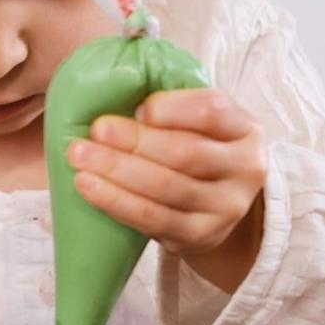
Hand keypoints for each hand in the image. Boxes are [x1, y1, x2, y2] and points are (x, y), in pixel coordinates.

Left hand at [67, 89, 267, 286]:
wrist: (214, 207)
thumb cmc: (196, 150)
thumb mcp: (198, 123)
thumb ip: (171, 105)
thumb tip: (115, 88)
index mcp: (245, 129)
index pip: (212, 111)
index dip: (172, 108)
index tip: (137, 108)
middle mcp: (245, 169)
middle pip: (185, 152)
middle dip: (135, 141)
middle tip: (96, 130)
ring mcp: (225, 208)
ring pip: (166, 188)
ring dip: (117, 170)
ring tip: (79, 155)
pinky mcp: (200, 236)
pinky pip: (152, 218)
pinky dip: (116, 201)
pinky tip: (87, 186)